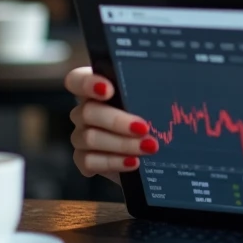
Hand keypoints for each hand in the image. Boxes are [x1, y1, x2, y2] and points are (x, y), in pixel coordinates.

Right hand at [63, 66, 158, 184]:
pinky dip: (113, 162)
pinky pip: (88, 162)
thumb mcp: (156, 98)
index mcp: (97, 88)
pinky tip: (133, 162)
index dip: (87, 83)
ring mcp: (81, 136)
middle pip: (87, 112)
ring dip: (121, 144)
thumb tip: (166, 81)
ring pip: (89, 138)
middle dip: (117, 121)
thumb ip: (150, 89)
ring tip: (148, 147)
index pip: (77, 79)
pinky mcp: (85, 160)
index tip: (109, 90)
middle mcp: (85, 111)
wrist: (156, 153)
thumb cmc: (156, 116)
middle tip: (143, 128)